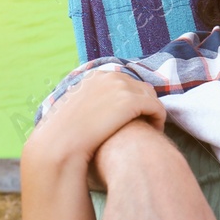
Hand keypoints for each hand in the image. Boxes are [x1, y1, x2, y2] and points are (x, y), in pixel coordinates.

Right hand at [28, 70, 165, 167]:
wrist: (61, 143)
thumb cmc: (65, 133)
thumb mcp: (74, 108)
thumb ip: (86, 102)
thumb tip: (93, 109)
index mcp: (96, 76)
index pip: (125, 82)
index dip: (133, 99)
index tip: (134, 116)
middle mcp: (110, 76)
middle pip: (142, 87)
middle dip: (145, 104)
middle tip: (146, 123)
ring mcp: (121, 87)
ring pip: (151, 97)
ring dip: (153, 112)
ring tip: (151, 129)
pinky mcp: (131, 101)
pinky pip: (157, 108)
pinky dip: (159, 119)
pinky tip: (155, 132)